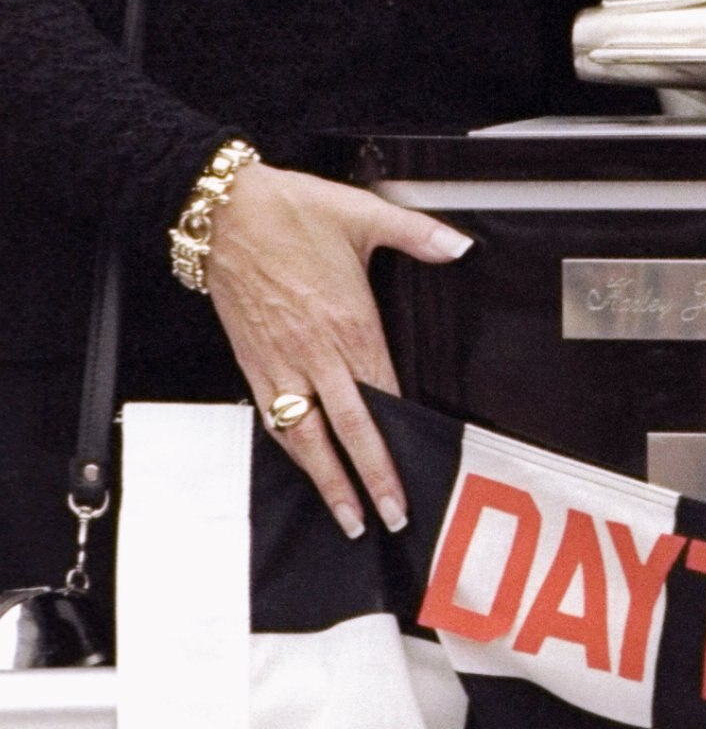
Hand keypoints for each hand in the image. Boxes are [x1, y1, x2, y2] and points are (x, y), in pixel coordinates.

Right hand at [204, 162, 472, 534]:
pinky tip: (304, 468)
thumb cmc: (289, 212)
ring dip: (327, 480)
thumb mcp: (364, 214)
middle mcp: (315, 353)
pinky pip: (273, 416)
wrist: (222, 213)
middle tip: (390, 516)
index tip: (416, 472)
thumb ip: (419, 234)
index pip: (382, 396)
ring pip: (306, 435)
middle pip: (349, 430)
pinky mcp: (252, 362)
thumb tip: (459, 246)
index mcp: (350, 324)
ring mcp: (281, 363)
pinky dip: (290, 449)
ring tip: (347, 516)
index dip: (399, 439)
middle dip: (371, 479)